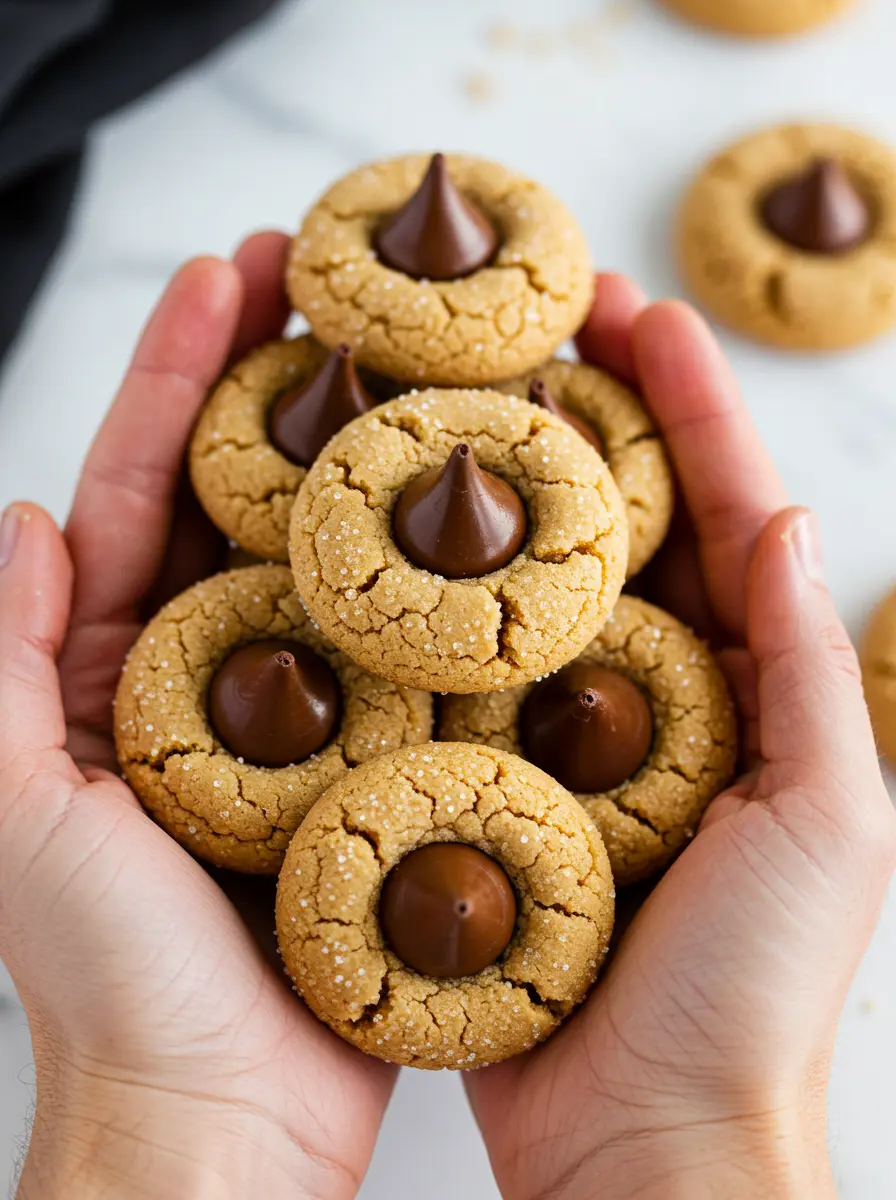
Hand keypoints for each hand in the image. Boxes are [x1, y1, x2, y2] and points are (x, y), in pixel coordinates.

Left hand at [0, 235, 393, 1198]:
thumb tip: (23, 516)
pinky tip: (482, 503)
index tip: (229, 274)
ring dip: (371, 448)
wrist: (223, 1116)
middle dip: (281, 374)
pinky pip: (410, 638)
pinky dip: (437, 565)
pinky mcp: (383, 752)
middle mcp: (208, 669)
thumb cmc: (110, 981)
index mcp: (108, 667)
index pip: (141, 482)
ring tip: (422, 351)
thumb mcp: (14, 813)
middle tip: (333, 270)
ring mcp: (303, 705)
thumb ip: (1, 663)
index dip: (179, 371)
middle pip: (246, 488)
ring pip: (339, 546)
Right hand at [466, 276, 895, 1199]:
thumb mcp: (828, 821)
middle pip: (613, 521)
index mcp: (746, 688)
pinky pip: (450, 670)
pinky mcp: (476, 782)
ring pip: (522, 580)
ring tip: (442, 391)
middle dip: (578, 413)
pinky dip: (423, 597)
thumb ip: (810, 670)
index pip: (723, 512)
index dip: (688, 406)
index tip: (639, 312)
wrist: (643, 1139)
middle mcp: (647, 694)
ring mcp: (555, 732)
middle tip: (524, 317)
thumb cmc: (752, 995)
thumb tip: (791, 520)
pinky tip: (380, 536)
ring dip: (490, 485)